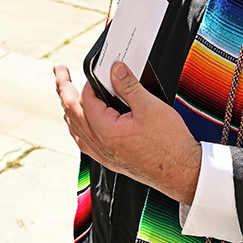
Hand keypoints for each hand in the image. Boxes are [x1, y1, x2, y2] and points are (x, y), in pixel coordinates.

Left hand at [55, 63, 200, 203]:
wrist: (183, 172)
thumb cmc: (171, 144)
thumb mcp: (150, 107)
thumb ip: (128, 86)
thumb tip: (115, 70)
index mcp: (106, 131)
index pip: (85, 100)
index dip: (89, 82)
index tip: (98, 70)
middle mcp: (100, 145)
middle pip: (71, 113)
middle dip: (63, 89)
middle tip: (60, 71)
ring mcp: (104, 155)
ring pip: (75, 128)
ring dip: (68, 108)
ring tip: (65, 92)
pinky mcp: (110, 160)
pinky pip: (84, 142)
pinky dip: (77, 126)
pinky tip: (81, 122)